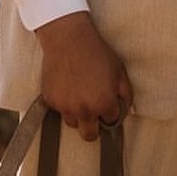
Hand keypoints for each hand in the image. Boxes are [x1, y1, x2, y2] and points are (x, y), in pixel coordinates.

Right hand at [35, 12, 133, 140]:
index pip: (111, 121)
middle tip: (95, 111)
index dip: (111, 111)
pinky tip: (68, 85)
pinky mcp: (50, 101)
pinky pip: (60, 110)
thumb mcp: (120, 72)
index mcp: (103, 104)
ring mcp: (64, 107)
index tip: (108, 101)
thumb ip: (126, 96)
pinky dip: (64, 102)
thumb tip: (124, 112)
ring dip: (78, 114)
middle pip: (89, 135)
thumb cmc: (97, 53)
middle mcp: (83, 110)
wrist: (68, 39)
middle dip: (94, 126)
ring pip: (73, 122)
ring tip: (80, 94)